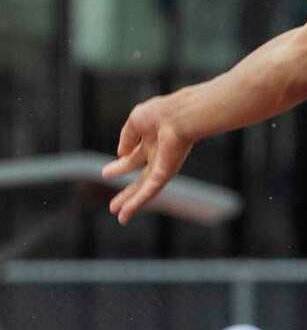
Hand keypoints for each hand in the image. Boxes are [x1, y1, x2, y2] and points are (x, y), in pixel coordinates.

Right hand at [103, 94, 194, 223]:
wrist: (179, 117)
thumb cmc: (161, 113)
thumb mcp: (136, 121)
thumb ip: (127, 137)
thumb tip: (120, 154)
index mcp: (151, 142)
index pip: (133, 158)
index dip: (120, 166)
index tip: (105, 174)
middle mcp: (158, 156)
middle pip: (139, 179)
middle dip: (126, 192)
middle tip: (113, 206)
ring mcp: (162, 166)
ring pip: (144, 189)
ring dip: (131, 203)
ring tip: (119, 216)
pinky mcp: (166, 174)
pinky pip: (150, 191)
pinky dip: (138, 201)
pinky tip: (127, 212)